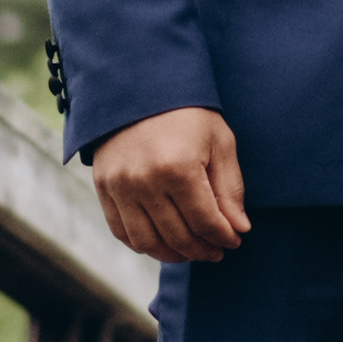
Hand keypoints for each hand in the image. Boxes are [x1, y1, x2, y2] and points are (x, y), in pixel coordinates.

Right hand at [93, 104, 250, 262]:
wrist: (140, 87)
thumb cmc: (188, 112)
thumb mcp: (220, 141)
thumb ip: (230, 189)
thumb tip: (239, 229)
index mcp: (179, 167)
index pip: (205, 221)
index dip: (223, 237)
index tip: (234, 240)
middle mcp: (145, 181)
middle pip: (177, 236)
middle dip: (202, 250)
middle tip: (216, 251)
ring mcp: (119, 186)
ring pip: (147, 242)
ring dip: (173, 255)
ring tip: (191, 251)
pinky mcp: (103, 187)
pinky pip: (121, 231)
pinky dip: (143, 245)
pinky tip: (162, 242)